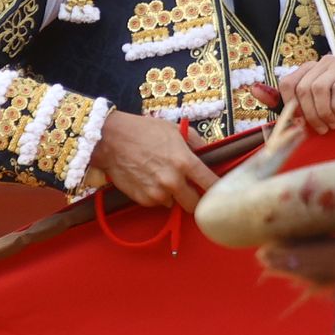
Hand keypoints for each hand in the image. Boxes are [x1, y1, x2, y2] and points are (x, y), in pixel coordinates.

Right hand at [89, 111, 216, 210]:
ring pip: (175, 204)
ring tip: (163, 177)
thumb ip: (196, 143)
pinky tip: (150, 180)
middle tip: (192, 189)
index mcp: (184, 162)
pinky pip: (158, 203)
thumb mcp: (174, 129)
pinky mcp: (143, 200)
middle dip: (196, 198)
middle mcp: (173, 181)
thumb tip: (211, 153)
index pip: (211, 184)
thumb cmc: (143, 131)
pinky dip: (157, 196)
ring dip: (174, 196)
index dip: (219, 190)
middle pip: (196, 204)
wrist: (110, 140)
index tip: (223, 192)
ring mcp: (157, 193)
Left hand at [276, 55, 334, 133]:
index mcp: (308, 68)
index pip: (288, 83)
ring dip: (324, 113)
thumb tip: (253, 89)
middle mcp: (323, 62)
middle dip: (310, 114)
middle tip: (321, 130)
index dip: (292, 106)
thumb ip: (280, 101)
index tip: (301, 123)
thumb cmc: (334, 109)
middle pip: (304, 88)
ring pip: (319, 88)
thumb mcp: (306, 107)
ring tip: (332, 125)